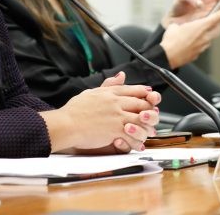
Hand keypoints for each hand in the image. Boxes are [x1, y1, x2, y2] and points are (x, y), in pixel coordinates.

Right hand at [43, 72, 159, 152]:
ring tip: (148, 131)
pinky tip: (139, 143)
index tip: (149, 96)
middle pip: (141, 103)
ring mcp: (117, 116)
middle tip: (152, 115)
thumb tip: (121, 75)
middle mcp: (115, 102)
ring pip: (142, 118)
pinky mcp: (116, 129)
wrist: (66, 124)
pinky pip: (134, 134)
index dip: (144, 93)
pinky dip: (138, 140)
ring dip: (147, 126)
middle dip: (150, 110)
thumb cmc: (74, 111)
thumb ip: (108, 84)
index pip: (133, 89)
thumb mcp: (91, 92)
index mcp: (109, 92)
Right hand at [160, 7, 219, 68]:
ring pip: (211, 35)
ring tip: (201, 28)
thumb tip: (180, 24)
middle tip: (215, 16)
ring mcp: (203, 45)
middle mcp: (205, 36)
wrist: (167, 57)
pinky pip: (204, 43)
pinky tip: (194, 39)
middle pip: (217, 26)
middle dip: (218, 21)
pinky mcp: (199, 52)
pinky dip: (202, 39)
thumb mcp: (175, 26)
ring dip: (210, 30)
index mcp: (201, 27)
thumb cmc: (171, 42)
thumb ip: (183, 23)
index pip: (219, 16)